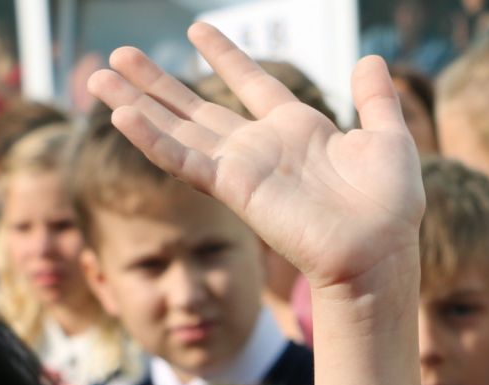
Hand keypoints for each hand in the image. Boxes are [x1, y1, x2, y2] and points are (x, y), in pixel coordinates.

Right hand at [88, 23, 421, 292]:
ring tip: (98, 78)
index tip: (198, 30)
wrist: (380, 250)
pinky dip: (152, 139)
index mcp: (298, 130)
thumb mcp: (389, 139)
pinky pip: (184, 160)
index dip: (226, 57)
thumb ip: (375, 100)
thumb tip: (371, 60)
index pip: (252, 84)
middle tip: (119, 55)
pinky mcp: (234, 189)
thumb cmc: (390, 207)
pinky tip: (121, 116)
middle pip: (197, 108)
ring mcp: (243, 168)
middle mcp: (263, 148)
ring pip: (178, 130)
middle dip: (157, 83)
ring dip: (137, 105)